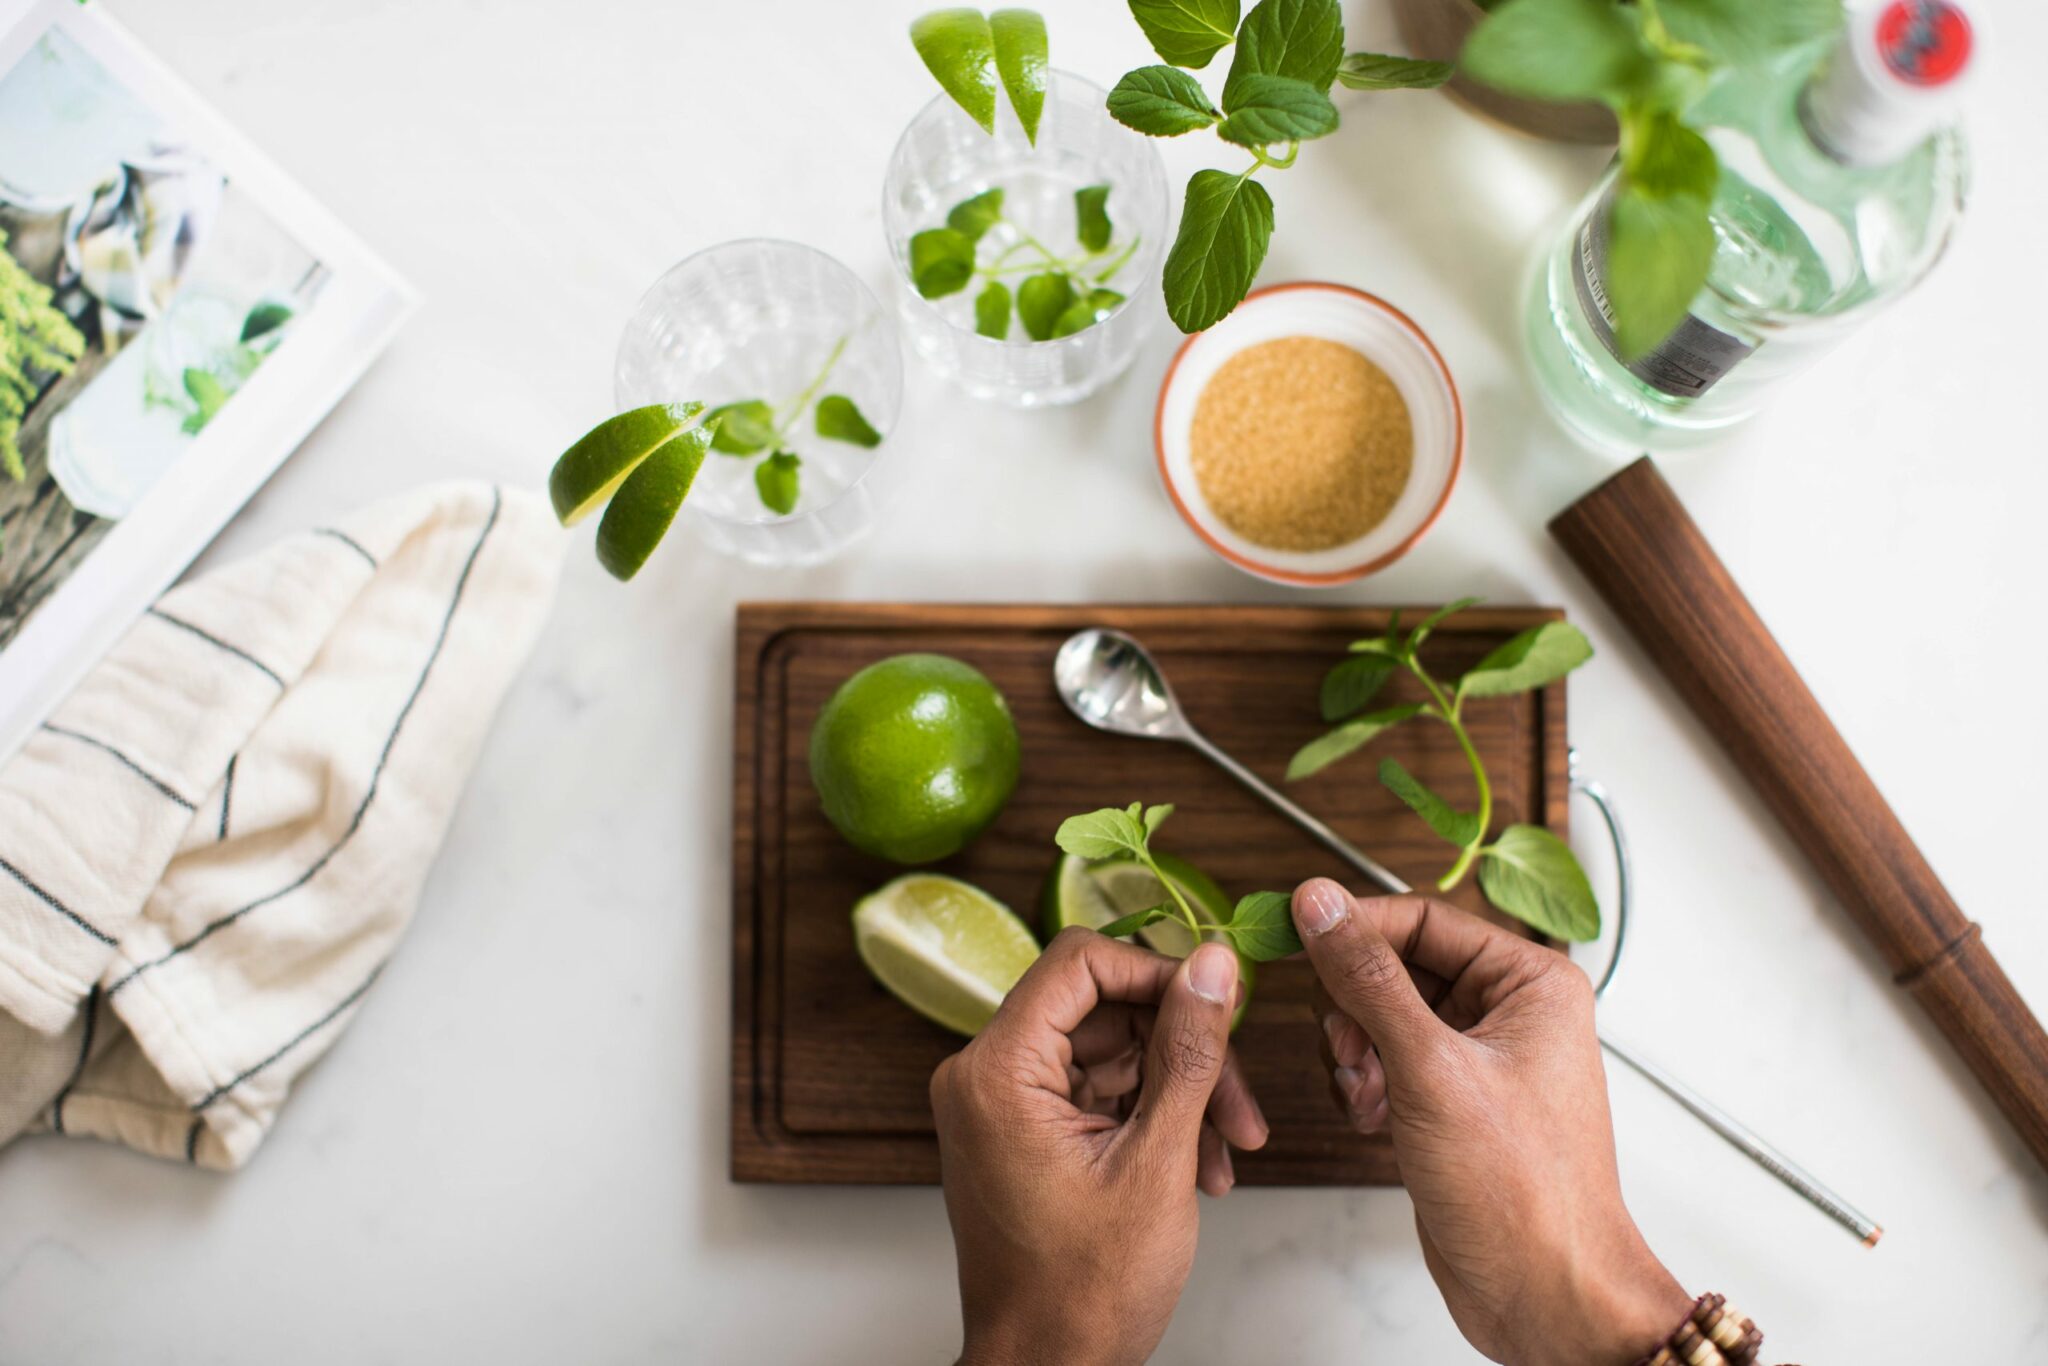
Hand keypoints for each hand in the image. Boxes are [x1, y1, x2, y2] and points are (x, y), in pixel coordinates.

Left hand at [931, 927, 1267, 1365]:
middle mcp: (986, 1076)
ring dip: (1178, 1092)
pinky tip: (1197, 1165)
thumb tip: (1210, 968)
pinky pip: (1099, 1091)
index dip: (1157, 973)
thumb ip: (1186, 1053)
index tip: (1216, 1002)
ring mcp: (1005, 1105)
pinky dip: (1153, 1119)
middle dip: (1182, 1051)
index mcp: (996, 1072)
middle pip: (1103, 1010)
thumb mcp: (1155, 1162)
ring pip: (1112, 1051)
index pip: (1079, 962)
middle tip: (1239, 1108)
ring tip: (1225, 1152)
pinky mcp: (1026, 1131)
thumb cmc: (1082, 1292)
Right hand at [1291, 879, 1690, 1365]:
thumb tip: (1320, 903)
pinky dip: (1369, 1086)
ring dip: (1359, 1052)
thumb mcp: (1429, 1067)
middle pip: (1400, 968)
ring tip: (1365, 1093)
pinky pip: (1392, 1064)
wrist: (1544, 1294)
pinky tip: (1372, 1120)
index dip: (1357, 929)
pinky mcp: (1457, 1105)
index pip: (1425, 920)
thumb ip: (1368, 978)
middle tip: (1345, 1046)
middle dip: (1357, 1008)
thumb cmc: (1520, 1190)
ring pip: (1387, 1018)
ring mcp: (1482, 1061)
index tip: (1295, 934)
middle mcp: (1512, 1013)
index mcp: (1531, 983)